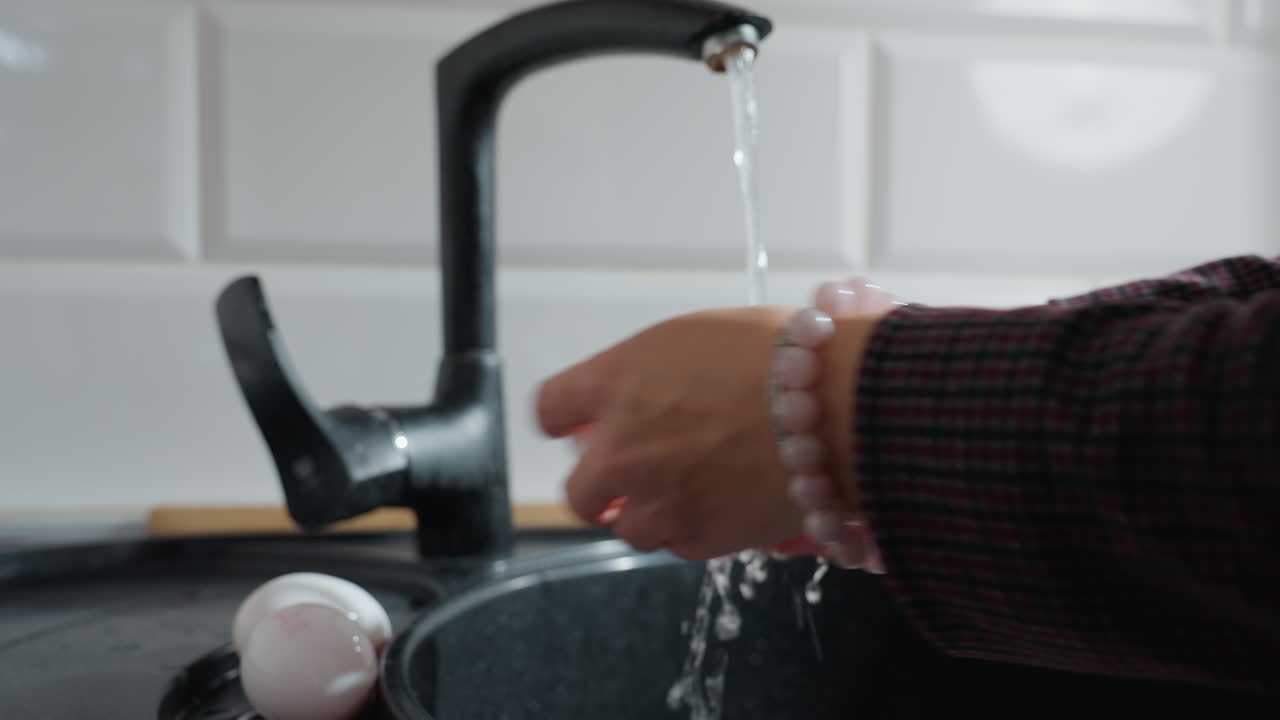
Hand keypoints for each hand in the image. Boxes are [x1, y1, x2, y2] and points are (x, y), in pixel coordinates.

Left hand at [534, 305, 882, 561]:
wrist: (837, 405)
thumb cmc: (780, 353)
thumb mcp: (699, 337)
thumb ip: (653, 374)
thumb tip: (646, 394)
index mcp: (615, 381)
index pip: (551, 408)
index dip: (564, 421)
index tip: (574, 427)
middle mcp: (620, 447)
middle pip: (577, 490)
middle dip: (601, 485)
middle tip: (635, 476)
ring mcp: (656, 499)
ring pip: (627, 528)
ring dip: (652, 514)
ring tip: (692, 494)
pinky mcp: (696, 538)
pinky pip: (678, 546)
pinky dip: (695, 532)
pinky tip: (724, 507)